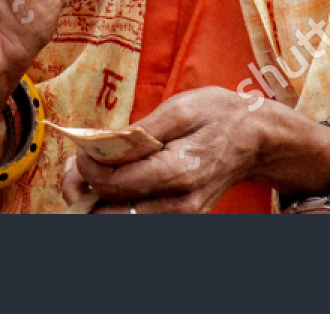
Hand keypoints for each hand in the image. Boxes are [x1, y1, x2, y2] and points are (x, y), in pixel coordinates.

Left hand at [59, 86, 329, 213]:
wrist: (256, 138)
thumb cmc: (218, 115)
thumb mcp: (180, 108)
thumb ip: (140, 131)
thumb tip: (104, 145)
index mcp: (179, 172)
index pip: (119, 184)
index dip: (88, 169)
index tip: (81, 149)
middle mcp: (181, 204)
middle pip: (114, 214)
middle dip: (84, 192)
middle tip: (74, 168)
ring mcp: (181, 215)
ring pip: (123, 221)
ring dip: (96, 202)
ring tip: (87, 175)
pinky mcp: (180, 216)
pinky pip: (138, 217)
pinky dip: (116, 203)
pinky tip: (109, 181)